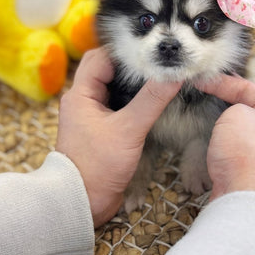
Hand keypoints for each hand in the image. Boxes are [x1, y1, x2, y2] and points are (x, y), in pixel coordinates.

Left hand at [56, 48, 180, 226]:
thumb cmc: (97, 166)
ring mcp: (92, 117)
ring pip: (114, 89)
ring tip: (160, 78)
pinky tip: (153, 103)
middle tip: (159, 62)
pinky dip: (134, 101)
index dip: (125, 51)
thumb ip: (151, 100)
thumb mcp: (128, 130)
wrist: (81, 203)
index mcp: (80, 94)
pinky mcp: (101, 132)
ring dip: (134, 84)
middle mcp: (83, 101)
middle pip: (107, 70)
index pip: (101, 57)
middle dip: (132, 66)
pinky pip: (118, 107)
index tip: (152, 50)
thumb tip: (174, 75)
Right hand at [196, 74, 254, 208]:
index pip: (253, 90)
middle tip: (200, 101)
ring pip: (238, 138)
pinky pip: (233, 158)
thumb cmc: (248, 154)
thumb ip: (233, 107)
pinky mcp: (253, 179)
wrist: (248, 204)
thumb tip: (230, 120)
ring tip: (204, 129)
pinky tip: (209, 152)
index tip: (202, 81)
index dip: (225, 82)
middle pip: (247, 114)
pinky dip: (220, 153)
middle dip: (223, 109)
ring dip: (221, 134)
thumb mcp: (237, 113)